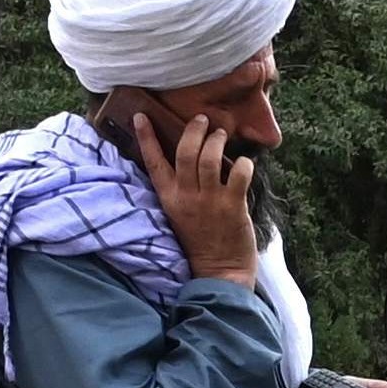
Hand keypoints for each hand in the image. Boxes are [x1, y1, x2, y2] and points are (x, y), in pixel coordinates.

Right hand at [139, 107, 260, 281]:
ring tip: (221, 135)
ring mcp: (210, 201)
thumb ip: (179, 187)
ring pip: (210, 159)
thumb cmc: (200, 240)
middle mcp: (187, 197)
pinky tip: (245, 163)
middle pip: (185, 152)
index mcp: (169, 198)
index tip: (141, 115)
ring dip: (217, 141)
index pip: (153, 162)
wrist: (219, 272)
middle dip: (194, 130)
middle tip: (202, 120)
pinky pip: (239, 174)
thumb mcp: (179, 213)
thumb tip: (188, 157)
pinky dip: (244, 164)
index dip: (146, 137)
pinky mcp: (233, 207)